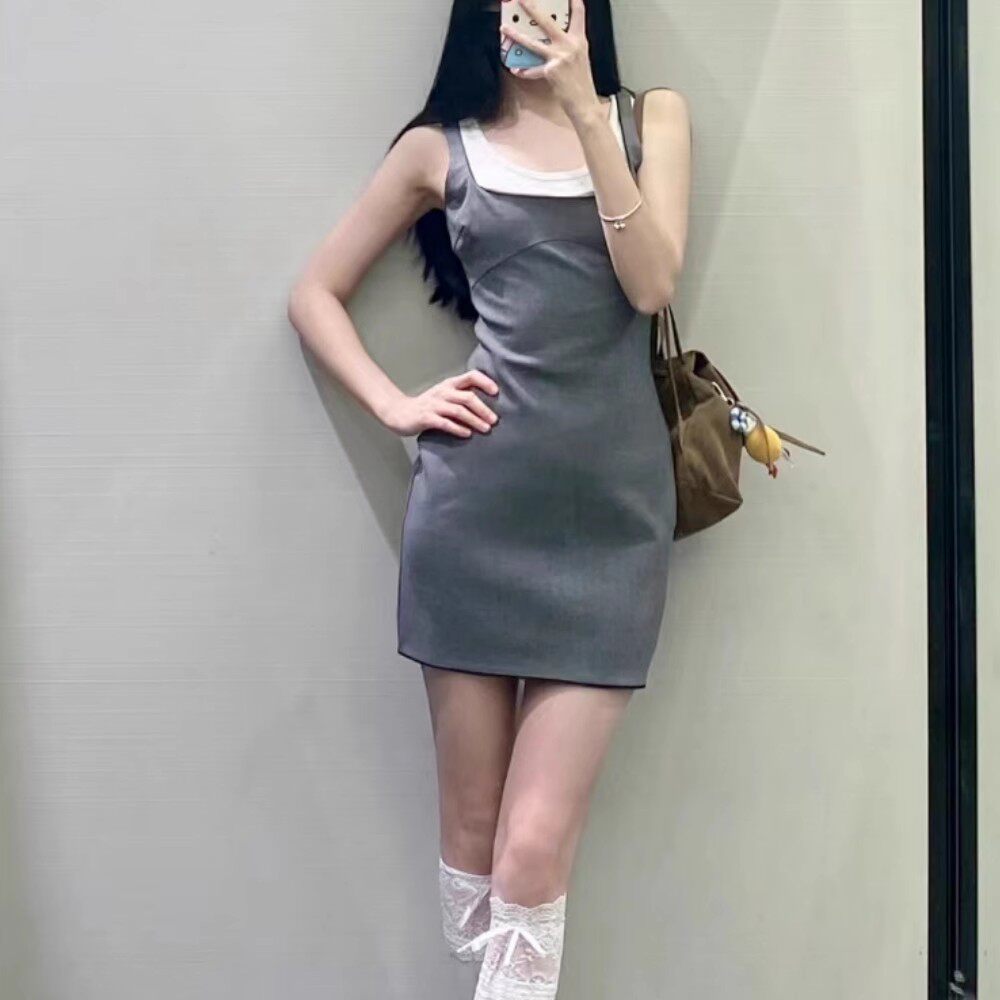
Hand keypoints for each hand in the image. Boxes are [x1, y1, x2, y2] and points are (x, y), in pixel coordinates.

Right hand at [383, 370, 499, 438]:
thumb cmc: (427, 406)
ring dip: (474, 420)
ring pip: (459, 411)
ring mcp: (434, 405)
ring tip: (486, 429)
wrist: (399, 412)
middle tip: (495, 420)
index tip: (496, 392)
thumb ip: (462, 397)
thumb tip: (487, 406)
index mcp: (449, 384)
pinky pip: (445, 423)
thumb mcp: (445, 396)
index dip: (485, 382)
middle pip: (468, 397)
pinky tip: (467, 434)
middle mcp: (443, 392)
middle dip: (483, 409)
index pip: (470, 376)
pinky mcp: (426, 418)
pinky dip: (458, 429)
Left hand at [500, 0, 600, 121]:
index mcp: (579, 40)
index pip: (578, 14)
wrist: (584, 103)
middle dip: (532, 8)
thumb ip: (567, 45)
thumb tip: (550, 39)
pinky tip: (517, 69)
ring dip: (516, 35)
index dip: (574, 1)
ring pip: (533, 43)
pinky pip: (533, 69)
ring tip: (504, 29)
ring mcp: (560, 57)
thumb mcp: (579, 58)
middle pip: (548, 22)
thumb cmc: (581, 82)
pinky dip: (524, 71)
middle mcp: (570, 45)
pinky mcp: (551, 71)